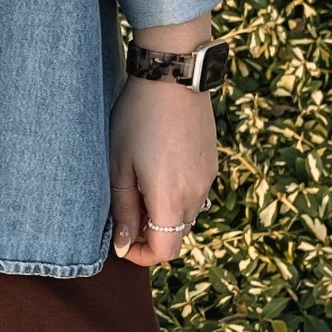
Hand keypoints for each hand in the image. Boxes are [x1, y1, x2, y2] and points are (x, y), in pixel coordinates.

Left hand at [109, 74, 218, 267]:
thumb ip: (123, 210)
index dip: (141, 255)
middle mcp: (197, 194)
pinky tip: (156, 166)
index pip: (165, 251)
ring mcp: (208, 178)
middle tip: (124, 206)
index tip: (121, 243)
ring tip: (138, 182)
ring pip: (186, 214)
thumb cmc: (137, 118)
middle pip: (176, 234)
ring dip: (163, 212)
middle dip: (150, 232)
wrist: (173, 75)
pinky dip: (175, 194)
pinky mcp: (211, 163)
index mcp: (171, 199)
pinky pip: (194, 192)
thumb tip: (124, 247)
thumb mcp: (120, 165)